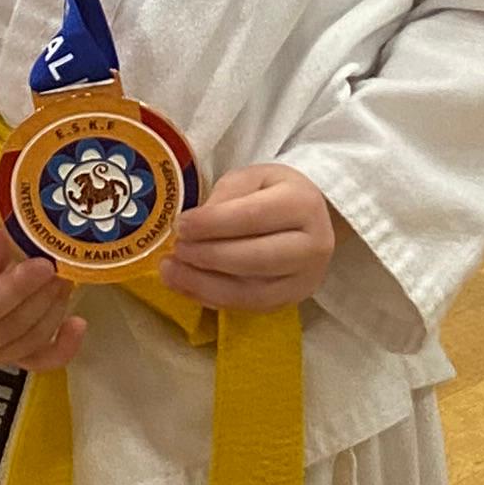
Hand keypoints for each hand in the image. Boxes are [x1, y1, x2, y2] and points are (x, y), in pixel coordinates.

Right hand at [0, 210, 81, 369]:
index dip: (16, 289)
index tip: (43, 266)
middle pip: (9, 329)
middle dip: (39, 298)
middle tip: (59, 267)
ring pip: (27, 343)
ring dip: (51, 313)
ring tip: (64, 280)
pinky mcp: (3, 357)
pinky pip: (36, 361)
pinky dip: (62, 348)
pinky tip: (78, 325)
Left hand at [161, 163, 336, 312]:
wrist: (311, 220)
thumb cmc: (275, 194)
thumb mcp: (253, 178)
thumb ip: (226, 195)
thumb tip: (194, 225)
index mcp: (303, 204)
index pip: (254, 217)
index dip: (213, 224)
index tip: (180, 226)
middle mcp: (312, 245)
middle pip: (255, 259)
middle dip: (208, 257)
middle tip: (175, 250)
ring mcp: (304, 279)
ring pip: (251, 291)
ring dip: (204, 285)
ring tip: (171, 272)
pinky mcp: (291, 300)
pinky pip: (248, 306)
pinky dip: (213, 299)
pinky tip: (188, 287)